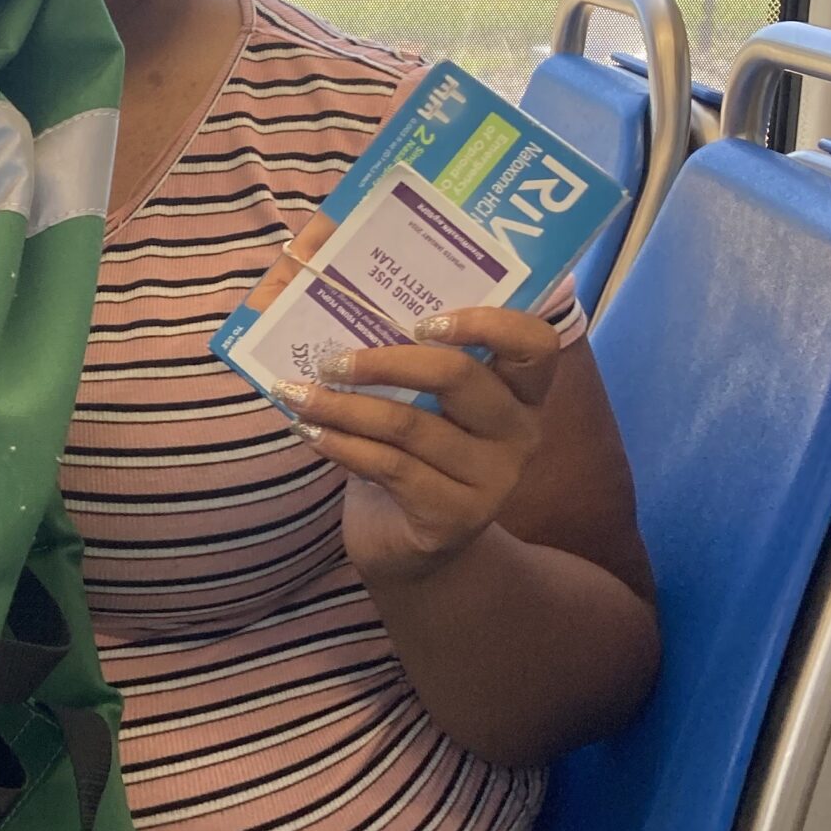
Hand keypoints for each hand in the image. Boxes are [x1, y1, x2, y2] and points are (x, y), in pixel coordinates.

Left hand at [274, 307, 561, 585]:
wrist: (405, 544)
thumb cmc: (407, 454)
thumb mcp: (412, 400)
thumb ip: (398, 353)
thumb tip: (320, 286)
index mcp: (520, 390)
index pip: (534, 343)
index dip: (486, 323)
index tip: (421, 320)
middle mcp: (520, 431)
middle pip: (458, 375)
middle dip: (383, 360)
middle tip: (329, 359)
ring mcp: (494, 479)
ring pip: (410, 425)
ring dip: (343, 405)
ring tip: (296, 394)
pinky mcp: (458, 517)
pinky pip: (392, 467)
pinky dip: (342, 444)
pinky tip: (309, 431)